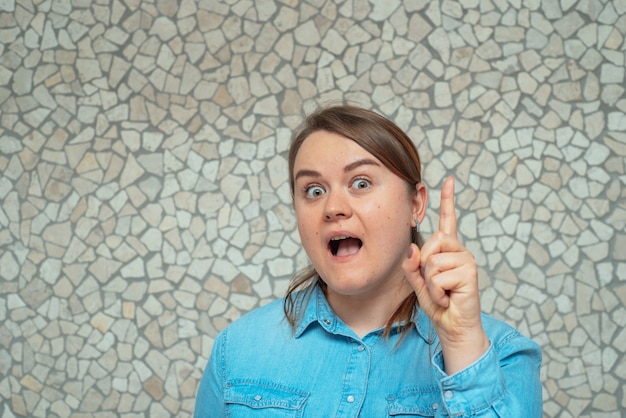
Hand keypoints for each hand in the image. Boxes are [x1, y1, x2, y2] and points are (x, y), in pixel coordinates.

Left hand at [403, 177, 488, 373]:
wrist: (453, 327)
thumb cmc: (438, 304)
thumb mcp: (418, 282)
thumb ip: (412, 265)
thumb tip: (412, 247)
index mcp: (447, 250)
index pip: (448, 221)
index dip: (448, 200)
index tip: (449, 180)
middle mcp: (459, 251)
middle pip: (432, 242)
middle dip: (425, 266)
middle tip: (435, 285)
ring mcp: (466, 260)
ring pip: (432, 261)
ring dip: (430, 283)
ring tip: (442, 293)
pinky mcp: (469, 272)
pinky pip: (438, 276)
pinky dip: (436, 292)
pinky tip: (448, 298)